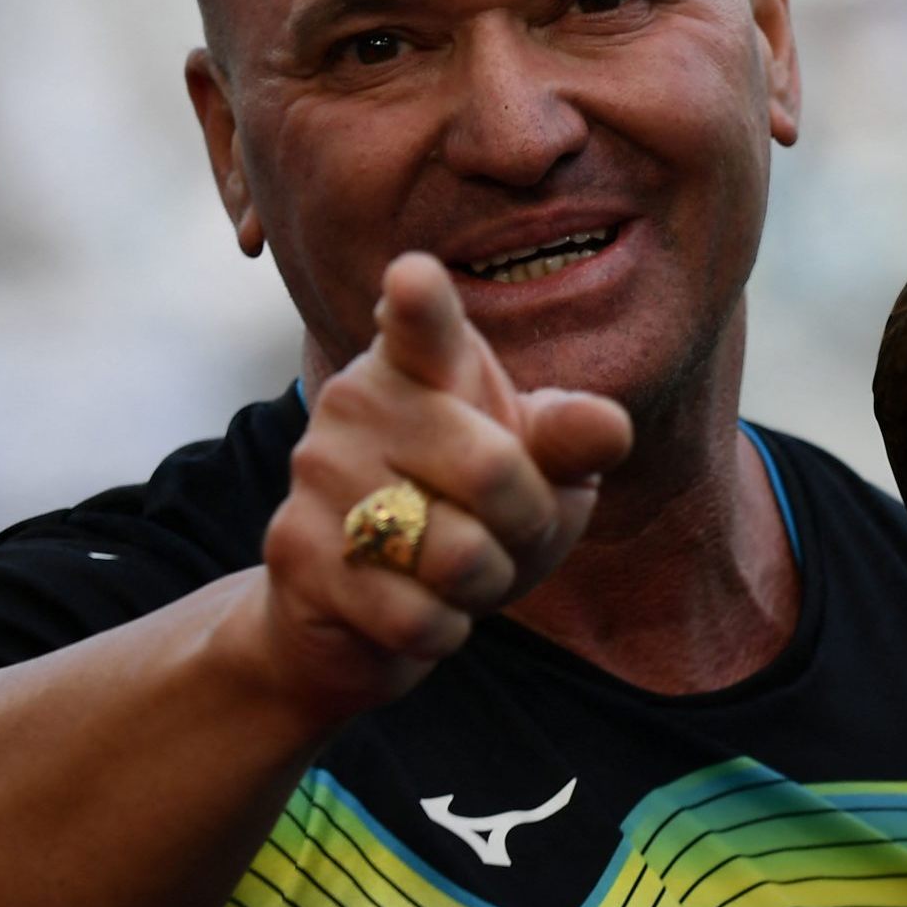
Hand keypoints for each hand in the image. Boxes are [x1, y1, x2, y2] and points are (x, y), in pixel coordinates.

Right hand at [254, 252, 632, 718]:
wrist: (365, 612)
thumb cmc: (472, 515)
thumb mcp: (540, 472)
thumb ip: (570, 441)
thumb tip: (610, 426)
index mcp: (422, 359)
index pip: (423, 321)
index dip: (420, 300)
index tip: (415, 277)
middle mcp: (358, 398)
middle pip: (495, 470)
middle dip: (528, 523)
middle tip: (507, 530)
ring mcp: (318, 472)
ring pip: (457, 553)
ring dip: (486, 582)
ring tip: (457, 570)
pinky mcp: (295, 552)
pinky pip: (417, 616)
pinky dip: (445, 630)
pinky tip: (421, 610)